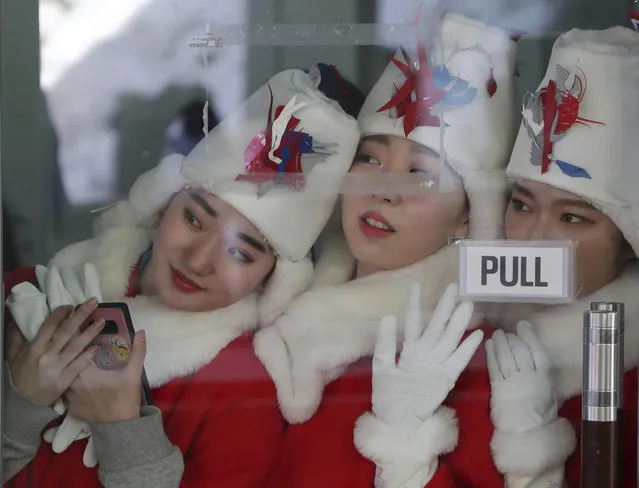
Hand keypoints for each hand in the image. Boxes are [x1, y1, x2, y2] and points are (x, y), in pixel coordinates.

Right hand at [8, 300, 104, 406]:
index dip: (61, 313)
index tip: (71, 305)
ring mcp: (57, 368)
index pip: (50, 325)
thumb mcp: (14, 356)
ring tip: (102, 321)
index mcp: (34, 348)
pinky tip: (98, 346)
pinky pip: (79, 365)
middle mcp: (47, 355)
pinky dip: (88, 355)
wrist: (23, 403)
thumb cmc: (21, 376)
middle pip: (66, 331)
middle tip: (94, 301)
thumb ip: (17, 337)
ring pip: (76, 346)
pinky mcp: (65, 380)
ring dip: (90, 332)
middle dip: (81, 314)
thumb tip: (17, 318)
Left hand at [65, 330, 146, 422]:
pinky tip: (77, 385)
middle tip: (81, 350)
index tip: (84, 336)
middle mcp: (72, 383)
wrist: (119, 427)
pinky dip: (69, 387)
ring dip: (69, 372)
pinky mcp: (69, 408)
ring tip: (77, 367)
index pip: (77, 352)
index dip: (80, 343)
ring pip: (64, 379)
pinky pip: (65, 393)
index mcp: (86, 372)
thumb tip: (141, 331)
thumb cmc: (125, 397)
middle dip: (74, 357)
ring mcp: (69, 397)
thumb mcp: (134, 373)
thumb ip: (137, 351)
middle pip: (68, 365)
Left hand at [372, 283, 482, 427]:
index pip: (413, 321)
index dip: (414, 303)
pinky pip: (459, 360)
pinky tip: (477, 334)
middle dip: (445, 307)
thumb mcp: (382, 368)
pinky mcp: (446, 378)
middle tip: (453, 286)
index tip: (415, 284)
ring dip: (458, 323)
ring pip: (449, 339)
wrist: (398, 421)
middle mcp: (425, 353)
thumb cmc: (387, 396)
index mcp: (409, 349)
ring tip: (467, 304)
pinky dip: (468, 348)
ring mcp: (437, 364)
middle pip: (436, 325)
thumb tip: (389, 316)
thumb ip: (386, 344)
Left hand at [486, 322, 557, 432]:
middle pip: (519, 351)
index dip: (529, 336)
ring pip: (505, 356)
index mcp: (544, 377)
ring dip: (500, 343)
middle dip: (511, 338)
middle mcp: (529, 376)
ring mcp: (513, 382)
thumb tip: (539, 356)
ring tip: (496, 335)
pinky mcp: (498, 388)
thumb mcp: (550, 392)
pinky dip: (490, 354)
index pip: (536, 351)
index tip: (522, 325)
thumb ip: (543, 375)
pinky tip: (488, 345)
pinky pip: (494, 367)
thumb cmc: (542, 414)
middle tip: (505, 331)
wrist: (529, 434)